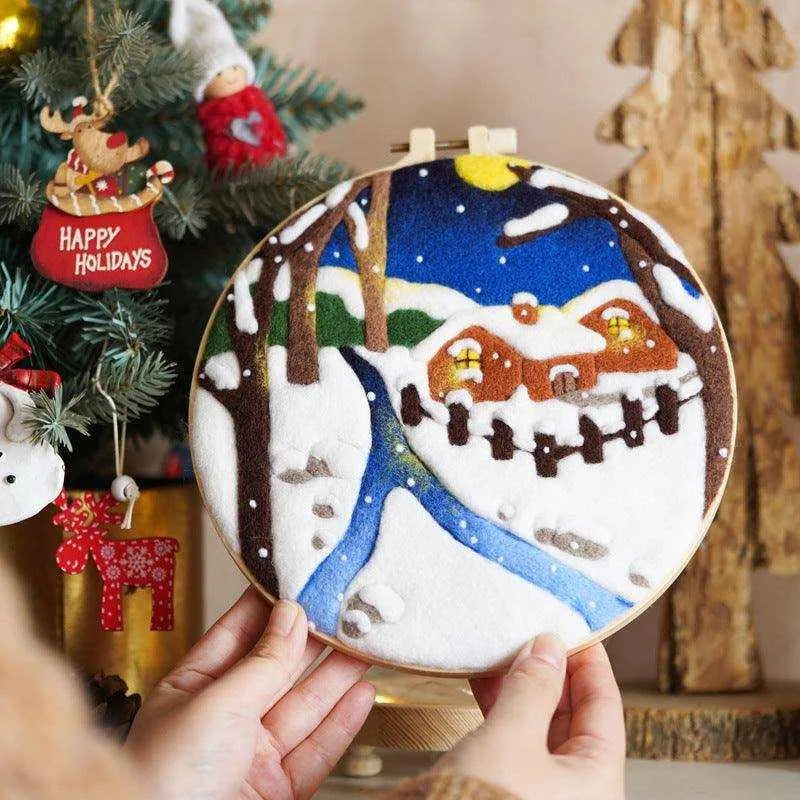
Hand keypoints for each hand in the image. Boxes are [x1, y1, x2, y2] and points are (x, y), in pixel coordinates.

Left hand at [126, 589, 374, 799]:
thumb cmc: (167, 780)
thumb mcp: (217, 705)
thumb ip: (263, 662)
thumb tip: (292, 615)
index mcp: (191, 692)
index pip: (236, 636)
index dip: (269, 608)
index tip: (299, 581)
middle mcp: (223, 722)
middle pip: (277, 670)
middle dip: (312, 639)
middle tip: (344, 608)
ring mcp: (252, 758)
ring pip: (303, 706)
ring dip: (337, 675)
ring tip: (365, 643)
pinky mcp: (278, 790)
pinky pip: (317, 749)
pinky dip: (342, 722)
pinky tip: (361, 694)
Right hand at [434, 636, 624, 799]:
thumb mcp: (512, 738)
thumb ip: (532, 686)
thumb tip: (549, 646)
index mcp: (598, 781)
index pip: (604, 705)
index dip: (589, 661)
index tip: (575, 626)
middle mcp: (576, 788)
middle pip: (572, 715)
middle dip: (549, 670)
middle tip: (531, 632)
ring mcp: (541, 791)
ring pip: (539, 725)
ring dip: (520, 686)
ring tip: (502, 651)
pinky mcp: (510, 791)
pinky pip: (515, 740)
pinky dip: (501, 708)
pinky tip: (483, 682)